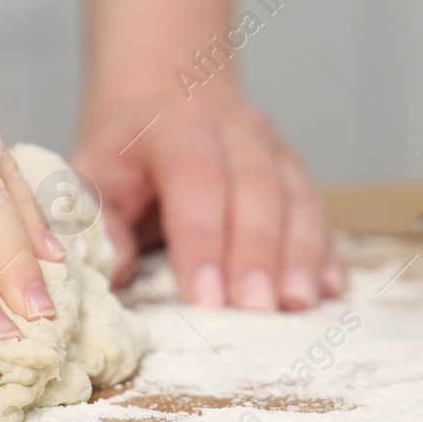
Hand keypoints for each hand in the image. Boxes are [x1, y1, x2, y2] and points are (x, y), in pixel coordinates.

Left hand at [71, 82, 342, 310]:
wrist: (159, 111)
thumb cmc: (122, 158)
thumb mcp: (93, 177)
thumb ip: (100, 221)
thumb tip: (115, 269)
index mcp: (176, 124)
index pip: (194, 177)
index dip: (202, 239)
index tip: (206, 298)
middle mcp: (234, 128)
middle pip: (255, 188)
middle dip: (256, 254)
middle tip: (256, 310)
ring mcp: (273, 148)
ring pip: (296, 199)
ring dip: (300, 256)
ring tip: (295, 305)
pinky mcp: (297, 173)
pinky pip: (319, 211)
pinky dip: (325, 252)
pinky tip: (328, 289)